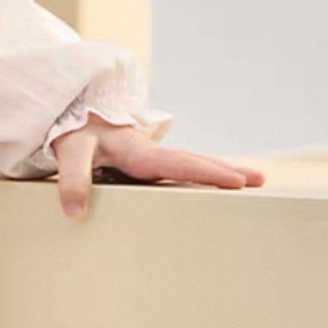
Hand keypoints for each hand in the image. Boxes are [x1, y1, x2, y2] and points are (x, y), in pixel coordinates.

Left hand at [50, 113, 264, 219]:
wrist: (68, 116)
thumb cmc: (70, 133)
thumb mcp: (68, 152)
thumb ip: (72, 179)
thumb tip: (75, 211)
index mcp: (134, 148)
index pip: (174, 162)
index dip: (203, 172)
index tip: (235, 182)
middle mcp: (148, 150)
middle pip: (191, 159)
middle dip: (224, 169)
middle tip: (259, 179)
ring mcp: (149, 155)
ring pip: (189, 162)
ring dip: (219, 169)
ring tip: (253, 178)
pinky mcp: (144, 162)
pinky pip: (177, 168)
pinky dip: (200, 173)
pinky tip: (215, 182)